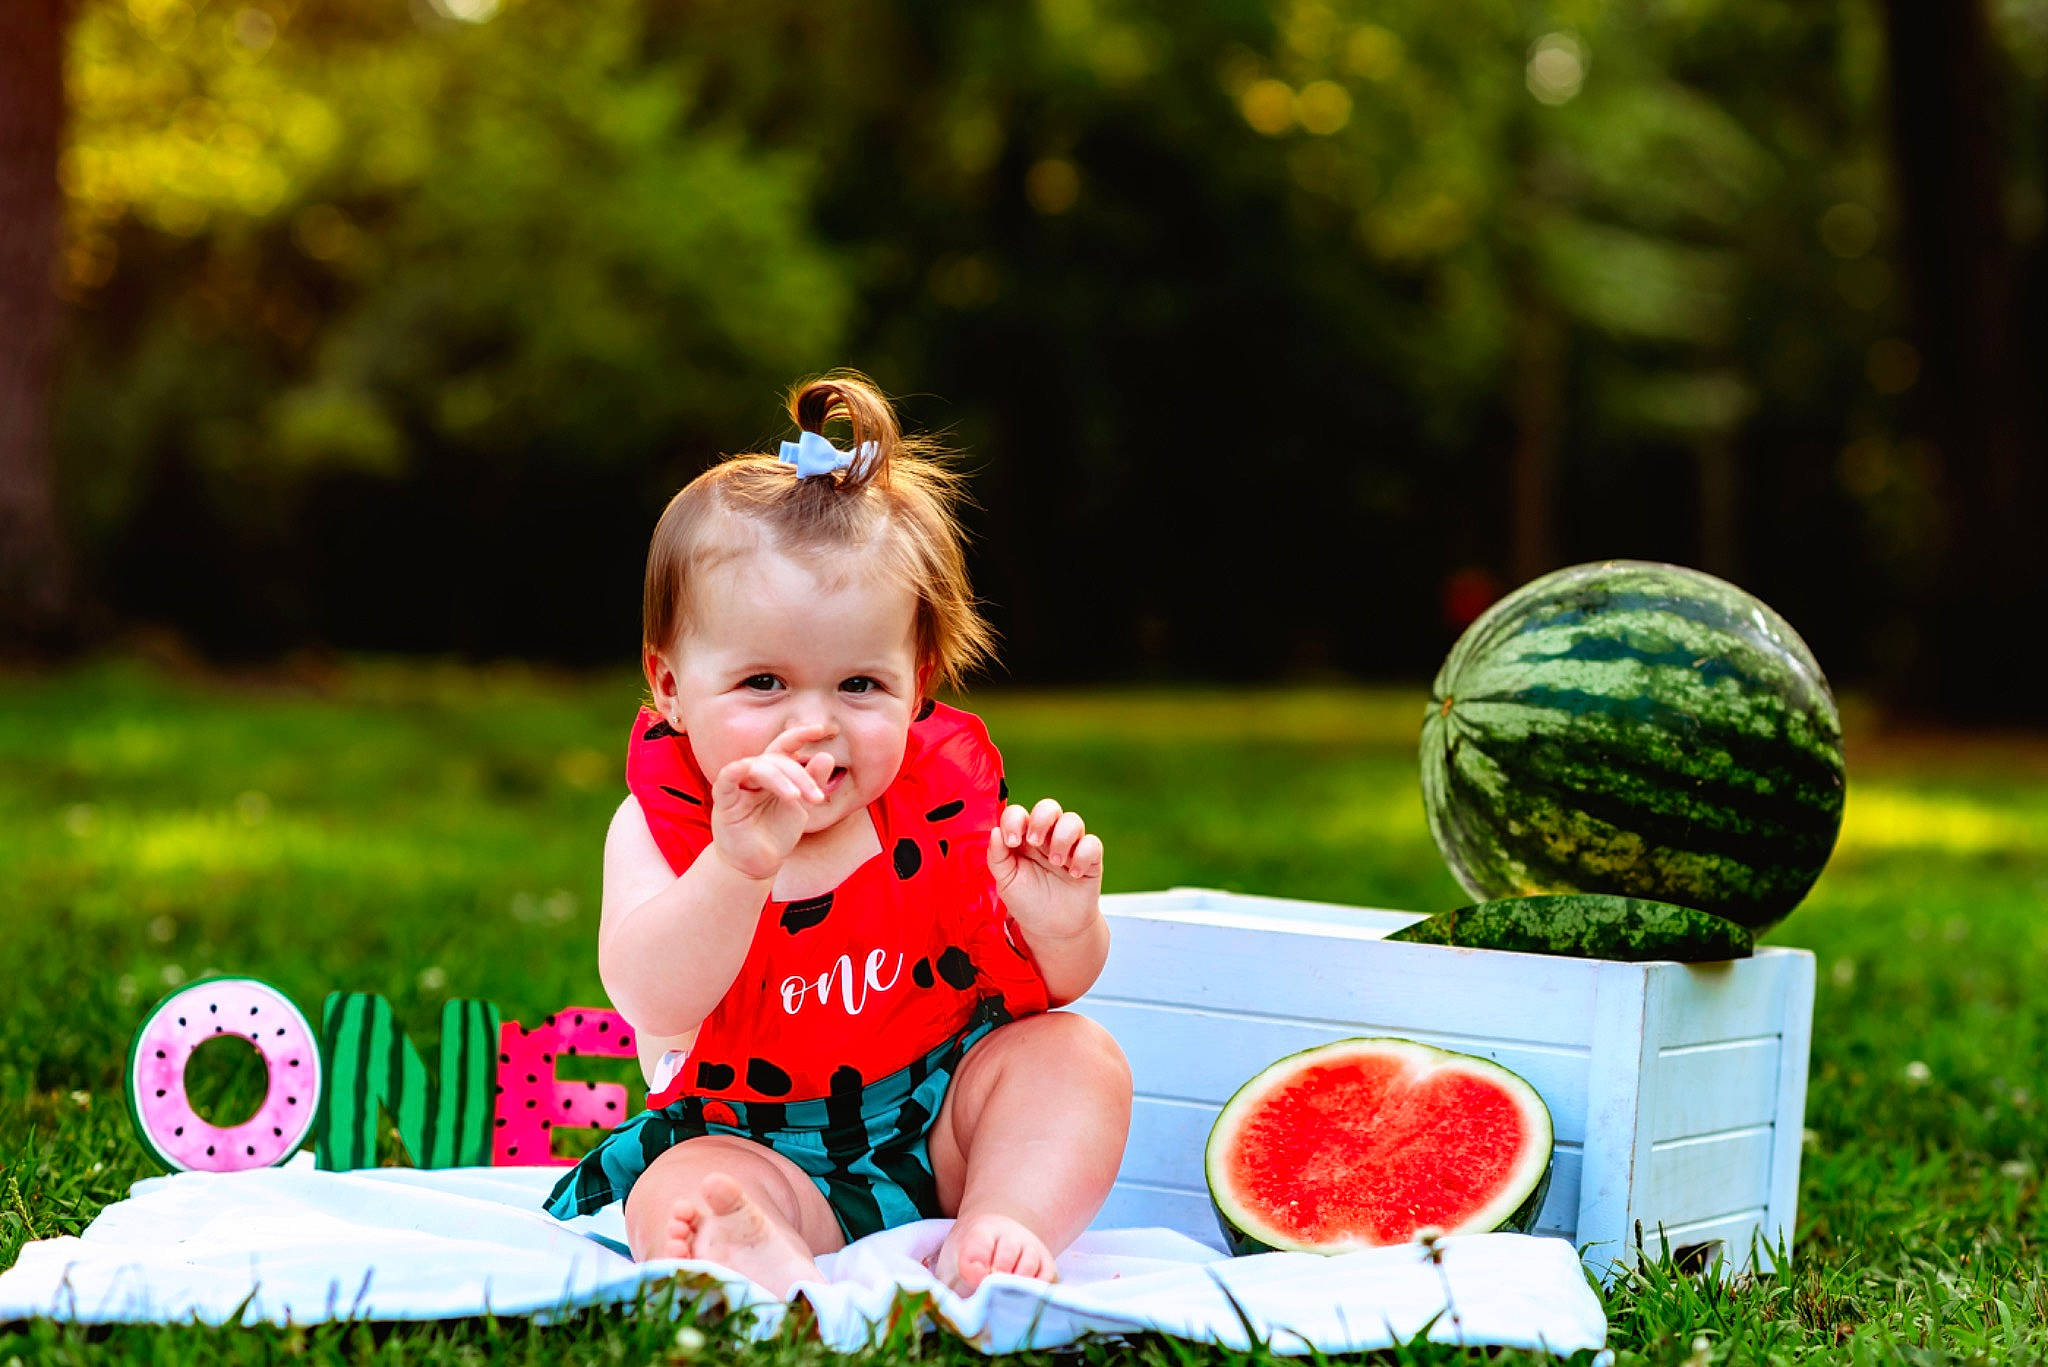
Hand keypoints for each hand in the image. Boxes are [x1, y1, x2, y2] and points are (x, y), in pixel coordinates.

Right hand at [709, 722, 836, 880]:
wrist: (758, 863)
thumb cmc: (776, 832)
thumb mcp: (801, 807)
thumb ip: (812, 782)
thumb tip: (826, 756)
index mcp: (773, 772)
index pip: (785, 746)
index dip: (802, 734)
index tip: (824, 729)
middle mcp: (755, 775)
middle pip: (776, 759)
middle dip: (800, 774)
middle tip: (817, 797)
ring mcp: (739, 786)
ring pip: (757, 767)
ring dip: (779, 779)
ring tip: (796, 798)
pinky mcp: (725, 801)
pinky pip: (727, 779)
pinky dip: (735, 771)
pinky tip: (747, 769)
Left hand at [987, 798, 1103, 940]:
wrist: (1053, 930)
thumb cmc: (1028, 902)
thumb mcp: (1006, 882)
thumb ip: (997, 857)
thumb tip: (995, 831)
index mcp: (1023, 839)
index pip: (1018, 814)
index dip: (1013, 820)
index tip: (1012, 842)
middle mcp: (1047, 838)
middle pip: (1049, 807)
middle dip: (1041, 820)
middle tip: (1034, 843)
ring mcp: (1069, 847)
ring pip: (1072, 820)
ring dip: (1062, 838)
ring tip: (1056, 863)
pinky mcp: (1089, 860)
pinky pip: (1092, 844)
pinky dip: (1082, 856)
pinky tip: (1074, 875)